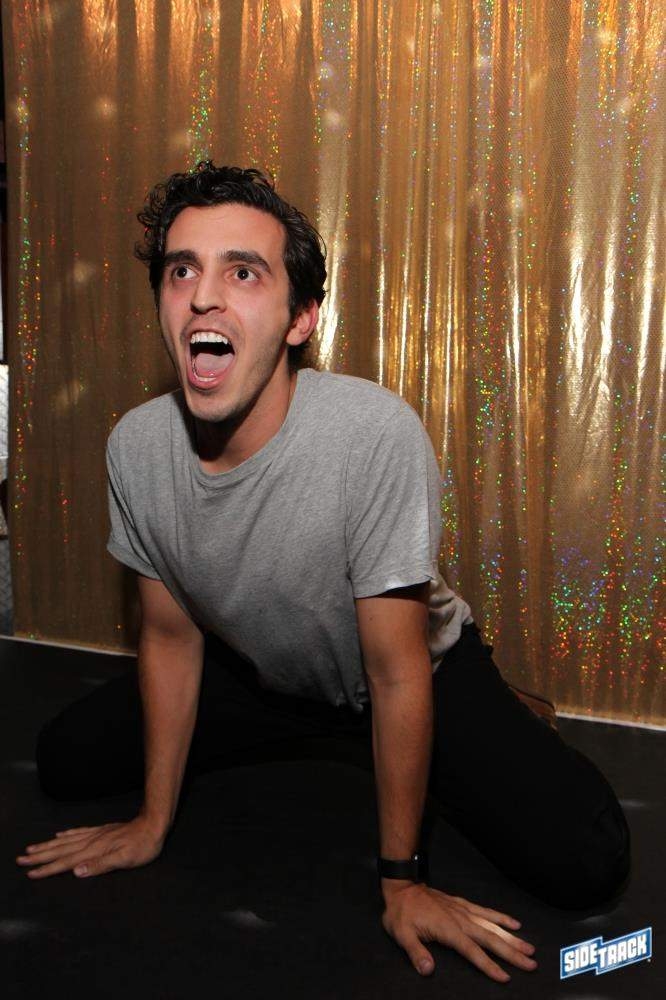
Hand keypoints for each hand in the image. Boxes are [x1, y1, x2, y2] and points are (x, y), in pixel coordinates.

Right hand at [16, 816, 165, 879]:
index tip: (30, 872)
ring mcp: (96, 835)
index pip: (65, 862)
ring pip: (66, 841)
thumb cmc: (142, 846)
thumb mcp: (125, 859)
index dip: (47, 869)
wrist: (154, 824)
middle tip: (21, 859)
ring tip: (32, 848)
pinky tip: (59, 835)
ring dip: (48, 846)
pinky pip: (79, 832)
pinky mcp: (102, 831)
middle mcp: (91, 842)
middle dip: (40, 856)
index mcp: (94, 851)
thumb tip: (77, 872)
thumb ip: (100, 866)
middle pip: (60, 850)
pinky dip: (66, 835)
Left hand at [381, 881, 536, 980]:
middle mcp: (460, 920)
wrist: (402, 887)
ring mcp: (464, 911)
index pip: (472, 951)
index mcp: (448, 929)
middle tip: (531, 964)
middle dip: (511, 953)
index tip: (505, 977)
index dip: (488, 965)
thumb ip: (416, 953)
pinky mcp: (463, 904)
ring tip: (530, 948)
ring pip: (492, 926)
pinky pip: (486, 911)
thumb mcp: (402, 934)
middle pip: (490, 939)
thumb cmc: (401, 913)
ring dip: (512, 937)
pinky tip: (515, 923)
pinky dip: (501, 917)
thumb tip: (428, 970)